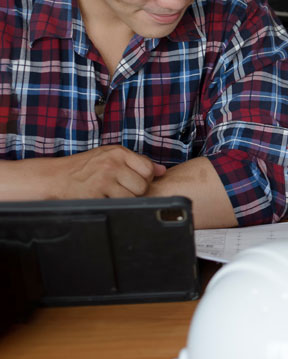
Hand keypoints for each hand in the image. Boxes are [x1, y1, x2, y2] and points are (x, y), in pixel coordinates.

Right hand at [45, 146, 165, 198]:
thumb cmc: (84, 167)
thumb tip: (162, 170)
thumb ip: (137, 162)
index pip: (148, 168)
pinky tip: (103, 199)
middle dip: (136, 191)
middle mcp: (112, 164)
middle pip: (143, 185)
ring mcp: (103, 180)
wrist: (55, 177)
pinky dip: (113, 205)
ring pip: (132, 197)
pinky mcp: (96, 195)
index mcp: (118, 153)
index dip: (145, 179)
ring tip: (112, 195)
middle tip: (122, 190)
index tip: (134, 181)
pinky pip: (118, 205)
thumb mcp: (110, 157)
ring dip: (126, 200)